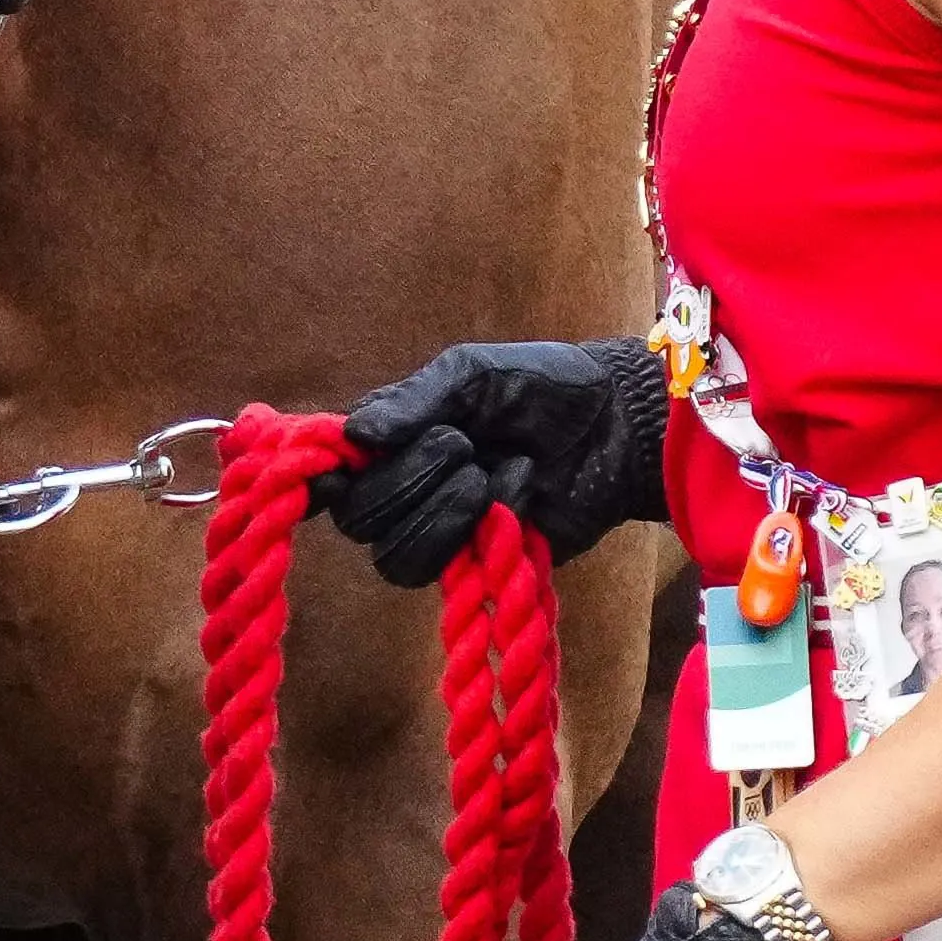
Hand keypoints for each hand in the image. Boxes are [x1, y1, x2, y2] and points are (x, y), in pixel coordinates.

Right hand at [309, 335, 668, 586]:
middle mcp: (407, 489)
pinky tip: (521, 486)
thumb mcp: (474, 374)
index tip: (340, 469)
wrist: (616, 424)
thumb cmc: (545, 385)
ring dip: (441, 511)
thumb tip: (354, 434)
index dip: (325, 477)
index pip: (335, 472)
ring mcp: (444, 531)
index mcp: (395, 437)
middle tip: (461, 442)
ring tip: (486, 470)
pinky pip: (452, 566)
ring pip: (395, 557)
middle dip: (406, 479)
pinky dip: (487, 521)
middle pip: (359, 517)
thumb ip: (413, 400)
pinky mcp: (483, 564)